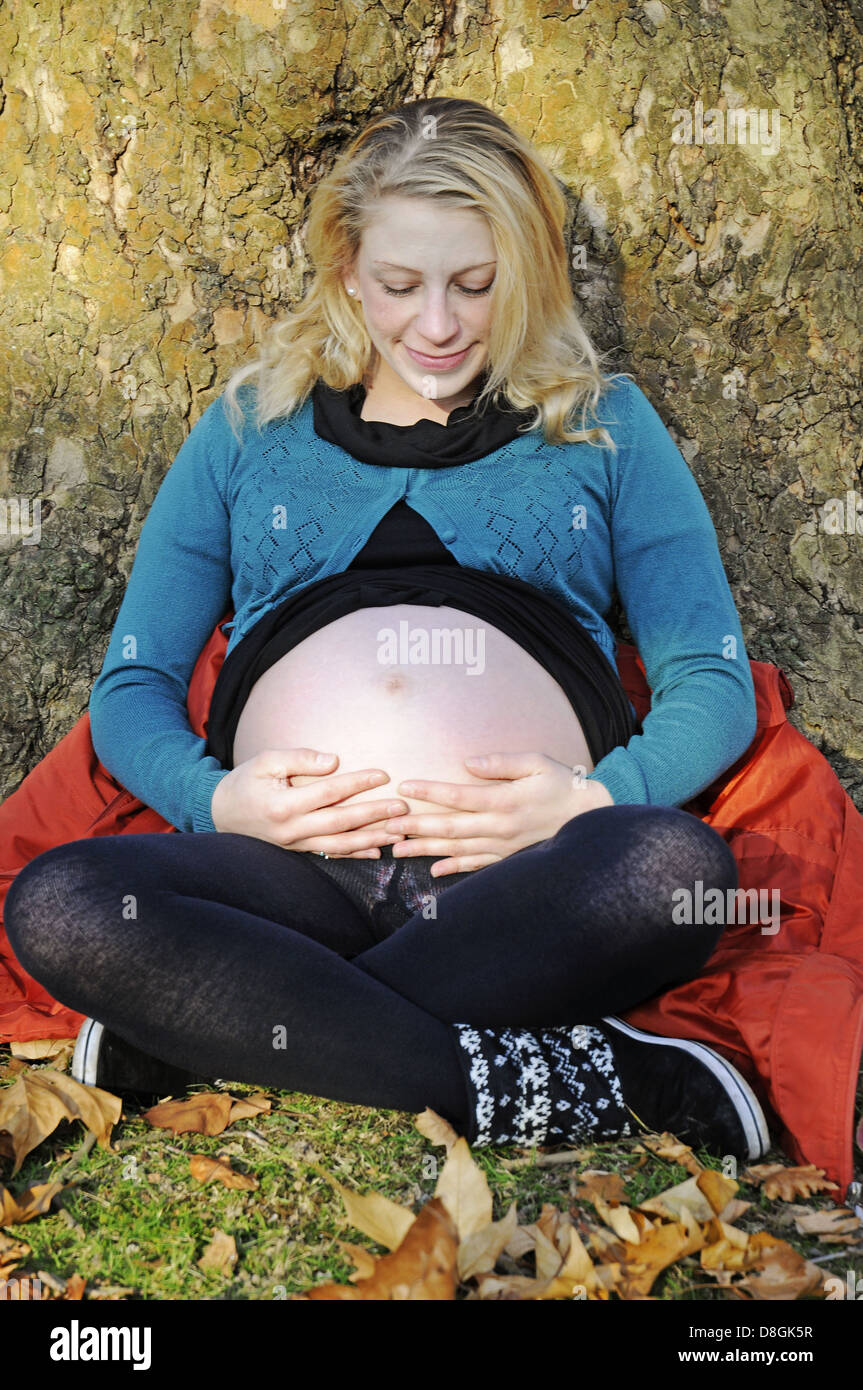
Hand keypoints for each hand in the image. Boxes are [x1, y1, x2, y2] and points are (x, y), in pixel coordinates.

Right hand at [210, 748, 408, 856]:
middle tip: (402, 807)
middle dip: (374, 814)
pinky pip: (331, 854)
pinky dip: (355, 854)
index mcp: (283, 804)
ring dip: (372, 839)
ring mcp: (295, 844)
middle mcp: (291, 829)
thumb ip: (300, 758)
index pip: (328, 792)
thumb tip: (334, 761)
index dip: (357, 783)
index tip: (383, 775)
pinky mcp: (299, 851)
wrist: (222, 813)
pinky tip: (377, 852)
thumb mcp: (266, 760)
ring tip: (398, 830)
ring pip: (340, 844)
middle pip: (341, 822)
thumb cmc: (246, 781)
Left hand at [382, 752, 614, 875]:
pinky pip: (476, 865)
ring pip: (457, 849)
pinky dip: (454, 868)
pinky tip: (433, 870)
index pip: (460, 796)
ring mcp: (503, 846)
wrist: (589, 816)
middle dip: (416, 826)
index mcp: (506, 800)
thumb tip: (469, 762)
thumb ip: (502, 762)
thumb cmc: (561, 784)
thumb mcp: (537, 762)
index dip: (430, 791)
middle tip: (387, 825)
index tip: (405, 786)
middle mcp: (501, 827)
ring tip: (397, 849)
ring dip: (426, 849)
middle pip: (451, 827)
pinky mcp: (508, 857)